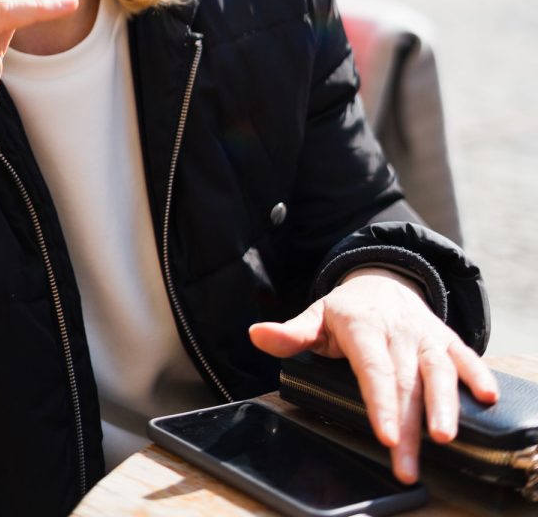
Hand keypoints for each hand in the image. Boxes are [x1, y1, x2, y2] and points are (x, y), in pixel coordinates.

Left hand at [249, 268, 498, 483]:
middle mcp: (396, 329)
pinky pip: (463, 353)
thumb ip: (291, 333)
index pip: (372, 368)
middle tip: (406, 464)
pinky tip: (487, 397)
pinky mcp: (443, 336)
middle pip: (404, 381)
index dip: (379, 402)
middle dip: (408, 426)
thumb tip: (257, 334)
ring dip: (445, 403)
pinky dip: (477, 373)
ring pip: (437, 368)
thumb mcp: (314, 317)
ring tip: (447, 437)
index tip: (384, 434)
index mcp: (361, 325)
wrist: (381, 279)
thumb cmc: (345, 310)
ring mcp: (422, 333)